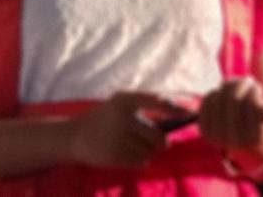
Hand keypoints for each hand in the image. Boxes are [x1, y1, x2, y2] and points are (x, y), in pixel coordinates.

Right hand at [67, 92, 189, 168]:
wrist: (73, 136)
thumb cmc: (101, 119)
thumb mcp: (117, 106)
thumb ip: (142, 107)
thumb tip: (176, 114)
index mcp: (124, 100)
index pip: (157, 102)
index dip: (176, 107)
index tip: (189, 112)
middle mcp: (123, 117)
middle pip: (159, 136)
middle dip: (158, 141)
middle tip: (149, 140)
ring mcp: (119, 137)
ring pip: (150, 150)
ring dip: (145, 151)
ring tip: (127, 145)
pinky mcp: (117, 155)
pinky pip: (142, 161)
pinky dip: (137, 160)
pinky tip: (122, 153)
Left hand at [198, 76, 262, 150]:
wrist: (249, 142)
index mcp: (256, 138)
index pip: (252, 105)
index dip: (254, 91)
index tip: (257, 88)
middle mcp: (235, 141)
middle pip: (234, 98)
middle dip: (242, 84)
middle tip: (248, 81)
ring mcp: (217, 136)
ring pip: (219, 96)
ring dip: (229, 85)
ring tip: (238, 87)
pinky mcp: (205, 129)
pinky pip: (208, 100)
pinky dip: (216, 93)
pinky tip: (225, 96)